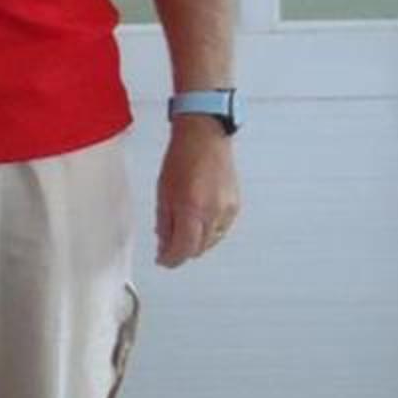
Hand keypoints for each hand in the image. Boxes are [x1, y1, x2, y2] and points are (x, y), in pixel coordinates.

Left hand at [154, 122, 241, 269]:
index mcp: (192, 209)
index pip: (183, 250)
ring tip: (183, 229)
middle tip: (168, 247)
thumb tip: (165, 245)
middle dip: (182, 251)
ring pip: (210, 242)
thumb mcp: (163, 193)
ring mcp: (226, 210)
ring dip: (195, 242)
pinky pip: (220, 230)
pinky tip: (198, 221)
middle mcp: (213, 212)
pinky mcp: (234, 206)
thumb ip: (164, 224)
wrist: (204, 137)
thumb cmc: (182, 157)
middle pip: (197, 249)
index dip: (171, 259)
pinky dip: (208, 231)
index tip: (164, 260)